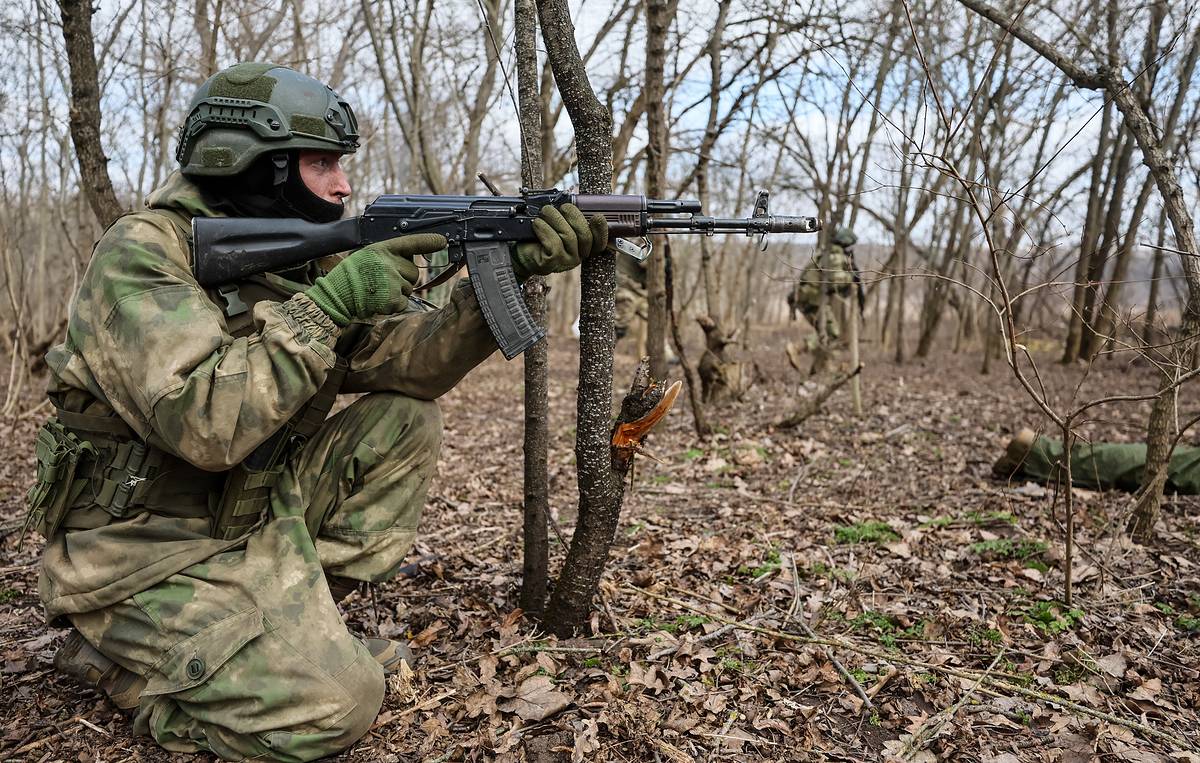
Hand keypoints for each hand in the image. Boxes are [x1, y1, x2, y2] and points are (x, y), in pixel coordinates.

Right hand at [306, 233, 445, 325]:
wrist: (337, 296)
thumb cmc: (351, 277)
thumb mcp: (368, 257)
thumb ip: (388, 256)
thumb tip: (410, 260)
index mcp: (381, 249)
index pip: (410, 242)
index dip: (428, 242)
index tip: (442, 241)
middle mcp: (389, 262)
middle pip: (414, 272)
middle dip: (404, 278)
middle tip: (384, 281)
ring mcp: (392, 280)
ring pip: (410, 288)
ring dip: (399, 292)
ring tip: (378, 291)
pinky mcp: (393, 298)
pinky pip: (405, 302)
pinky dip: (395, 305)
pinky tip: (379, 301)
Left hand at [512, 203, 607, 280]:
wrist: (519, 250)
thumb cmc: (540, 233)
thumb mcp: (557, 222)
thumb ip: (569, 215)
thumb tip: (574, 201)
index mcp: (583, 247)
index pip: (599, 241)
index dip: (601, 230)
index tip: (598, 216)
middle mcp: (578, 256)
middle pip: (585, 235)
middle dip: (572, 215)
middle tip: (560, 207)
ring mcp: (566, 262)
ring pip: (568, 236)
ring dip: (554, 218)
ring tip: (544, 212)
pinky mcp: (552, 263)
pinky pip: (554, 243)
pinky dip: (544, 229)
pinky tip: (537, 224)